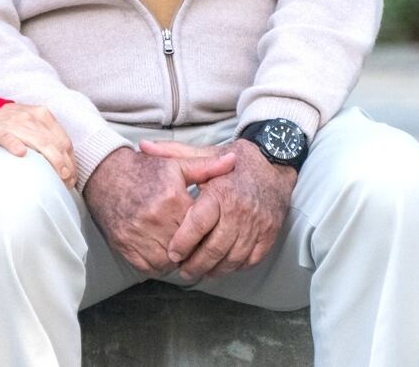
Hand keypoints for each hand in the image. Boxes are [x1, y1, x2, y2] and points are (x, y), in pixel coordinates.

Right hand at [0, 103, 76, 187]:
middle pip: (54, 143)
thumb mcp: (32, 125)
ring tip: (57, 176)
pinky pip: (8, 138)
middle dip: (64, 165)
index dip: (71, 160)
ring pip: (37, 141)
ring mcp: (14, 123)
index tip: (73, 177)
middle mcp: (31, 117)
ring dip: (50, 160)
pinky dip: (15, 145)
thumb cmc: (11, 125)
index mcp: (43, 115)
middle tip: (67, 182)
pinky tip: (21, 154)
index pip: (64, 140)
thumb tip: (66, 164)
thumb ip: (48, 138)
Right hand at [82, 146, 236, 274]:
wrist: (104, 174)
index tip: (207, 229)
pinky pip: (149, 267)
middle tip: (195, 243)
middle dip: (193, 247)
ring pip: (169, 261)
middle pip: (186, 247)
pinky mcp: (124, 246)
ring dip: (176, 259)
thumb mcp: (175, 165)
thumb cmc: (142, 170)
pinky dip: (158, 264)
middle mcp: (155, 219)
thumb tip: (233, 162)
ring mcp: (137, 235)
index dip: (205, 230)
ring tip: (179, 248)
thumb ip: (206, 167)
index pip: (200, 227)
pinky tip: (161, 251)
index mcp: (171, 199)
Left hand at [139, 138, 295, 279]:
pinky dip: (235, 267)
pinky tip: (223, 267)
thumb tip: (143, 146)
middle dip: (195, 265)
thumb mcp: (206, 153)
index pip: (199, 224)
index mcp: (220, 192)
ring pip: (232, 258)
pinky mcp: (270, 234)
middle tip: (182, 271)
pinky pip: (251, 260)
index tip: (172, 253)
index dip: (183, 243)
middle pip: (214, 248)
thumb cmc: (236, 161)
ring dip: (214, 270)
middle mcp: (240, 210)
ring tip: (200, 272)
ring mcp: (257, 224)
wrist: (276, 163)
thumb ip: (173, 153)